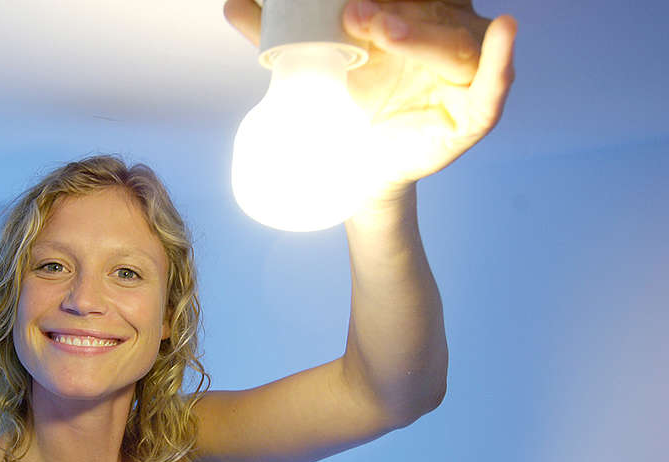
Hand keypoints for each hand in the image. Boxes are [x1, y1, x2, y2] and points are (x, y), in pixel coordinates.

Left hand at [224, 0, 516, 188]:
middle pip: (429, 11)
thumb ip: (279, 36)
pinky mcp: (471, 113)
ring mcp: (462, 73)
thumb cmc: (343, 103)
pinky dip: (500, 61)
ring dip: (423, 36)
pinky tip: (505, 30)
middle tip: (352, 13)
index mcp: (412, 15)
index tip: (347, 0)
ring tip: (387, 31)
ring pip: (452, 45)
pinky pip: (493, 85)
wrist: (351, 166)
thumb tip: (233, 4)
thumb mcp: (311, 68)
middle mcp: (445, 33)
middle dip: (393, 10)